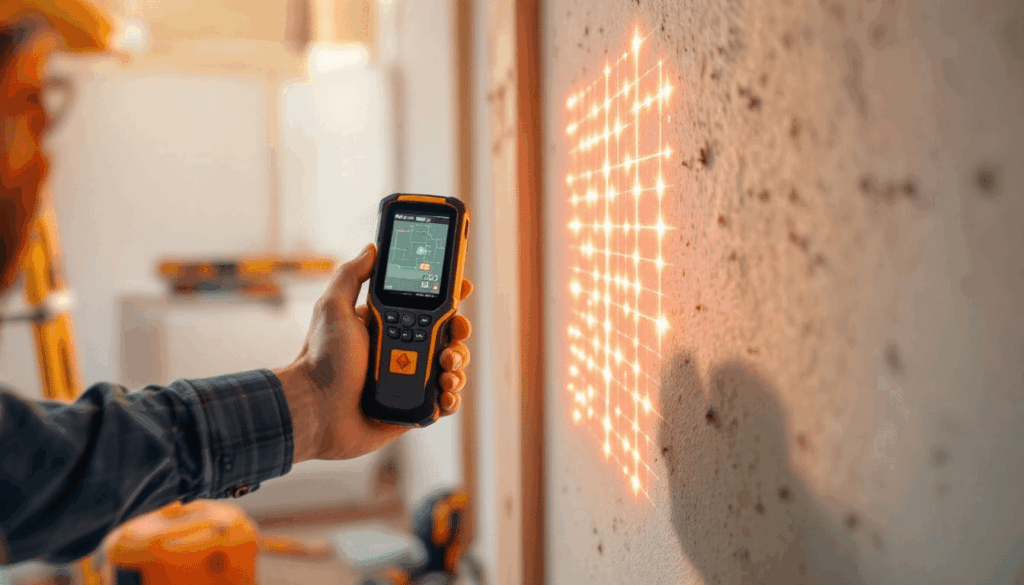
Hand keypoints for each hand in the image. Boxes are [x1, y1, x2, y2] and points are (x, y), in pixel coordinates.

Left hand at [274, 244, 472, 462]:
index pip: (427, 306)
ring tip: (446, 370)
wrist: (315, 410)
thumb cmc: (320, 360)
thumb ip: (351, 275)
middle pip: (447, 335)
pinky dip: (453, 397)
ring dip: (458, 365)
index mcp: (387, 325)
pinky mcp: (414, 408)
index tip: (462, 289)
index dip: (449, 297)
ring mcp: (409, 379)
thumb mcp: (332, 308)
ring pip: (451, 367)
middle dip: (459, 333)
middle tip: (455, 334)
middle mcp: (402, 350)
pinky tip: (446, 394)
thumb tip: (372, 247)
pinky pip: (445, 401)